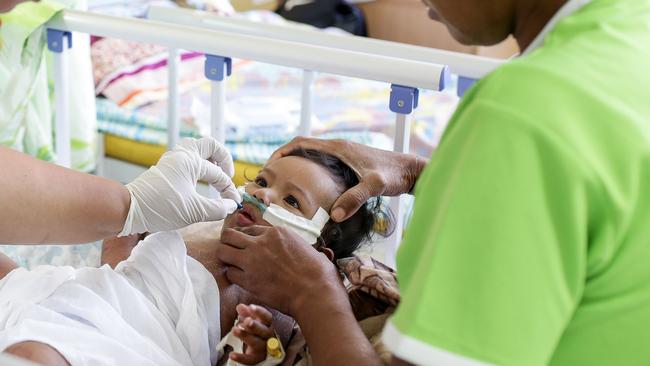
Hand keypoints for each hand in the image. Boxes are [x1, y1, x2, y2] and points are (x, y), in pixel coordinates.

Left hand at [119, 137, 240, 235]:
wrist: (128, 209)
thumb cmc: (160, 207)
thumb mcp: (194, 211)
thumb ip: (217, 209)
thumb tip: (231, 206)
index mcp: (191, 162)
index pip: (218, 174)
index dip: (229, 189)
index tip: (233, 203)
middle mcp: (182, 155)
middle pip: (210, 145)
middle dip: (223, 159)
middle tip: (227, 175)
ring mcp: (172, 160)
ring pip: (196, 148)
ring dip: (209, 158)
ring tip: (215, 173)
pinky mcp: (165, 168)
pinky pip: (187, 157)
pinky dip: (197, 165)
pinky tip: (198, 179)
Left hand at [216, 225, 346, 315]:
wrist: (314, 291)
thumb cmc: (316, 271)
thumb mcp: (302, 245)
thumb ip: (286, 242)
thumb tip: (283, 246)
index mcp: (275, 232)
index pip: (249, 229)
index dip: (245, 237)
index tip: (245, 244)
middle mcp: (260, 242)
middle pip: (229, 235)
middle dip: (228, 242)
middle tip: (232, 250)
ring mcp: (252, 260)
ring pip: (223, 251)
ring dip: (226, 257)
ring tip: (233, 264)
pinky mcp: (248, 279)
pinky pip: (229, 273)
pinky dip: (233, 275)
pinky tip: (241, 278)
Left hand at [230, 304, 274, 364]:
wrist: (260, 351)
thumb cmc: (256, 332)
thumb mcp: (252, 321)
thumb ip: (246, 314)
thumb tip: (240, 306)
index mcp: (268, 325)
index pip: (267, 317)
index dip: (260, 312)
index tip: (251, 307)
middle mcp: (268, 337)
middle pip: (263, 331)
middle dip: (255, 326)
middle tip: (246, 321)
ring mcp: (263, 348)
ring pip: (256, 343)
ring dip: (245, 336)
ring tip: (234, 330)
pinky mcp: (256, 359)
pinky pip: (249, 359)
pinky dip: (240, 357)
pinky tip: (231, 354)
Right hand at [268, 137, 426, 221]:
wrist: (410, 171)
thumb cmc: (394, 175)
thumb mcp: (374, 186)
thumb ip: (354, 199)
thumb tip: (333, 216)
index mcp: (338, 148)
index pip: (302, 143)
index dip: (282, 151)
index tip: (269, 164)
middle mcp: (338, 149)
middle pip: (302, 149)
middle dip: (284, 159)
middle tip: (271, 177)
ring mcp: (343, 156)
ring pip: (312, 157)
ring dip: (296, 165)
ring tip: (283, 183)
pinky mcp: (348, 165)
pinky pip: (322, 165)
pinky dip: (310, 172)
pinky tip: (308, 190)